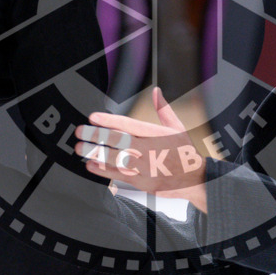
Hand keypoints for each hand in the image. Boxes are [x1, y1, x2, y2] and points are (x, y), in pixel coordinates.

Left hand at [74, 88, 207, 211]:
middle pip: (118, 141)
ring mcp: (145, 167)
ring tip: (81, 149)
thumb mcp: (178, 128)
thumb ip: (163, 110)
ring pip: (116, 159)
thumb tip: (156, 92)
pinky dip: (103, 170)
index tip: (93, 117)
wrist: (195, 179)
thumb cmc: (184, 152)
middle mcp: (149, 150)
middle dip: (97, 136)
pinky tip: (91, 165)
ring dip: (96, 153)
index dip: (109, 120)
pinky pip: (119, 175)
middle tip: (81, 132)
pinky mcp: (142, 182)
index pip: (128, 125)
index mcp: (156, 134)